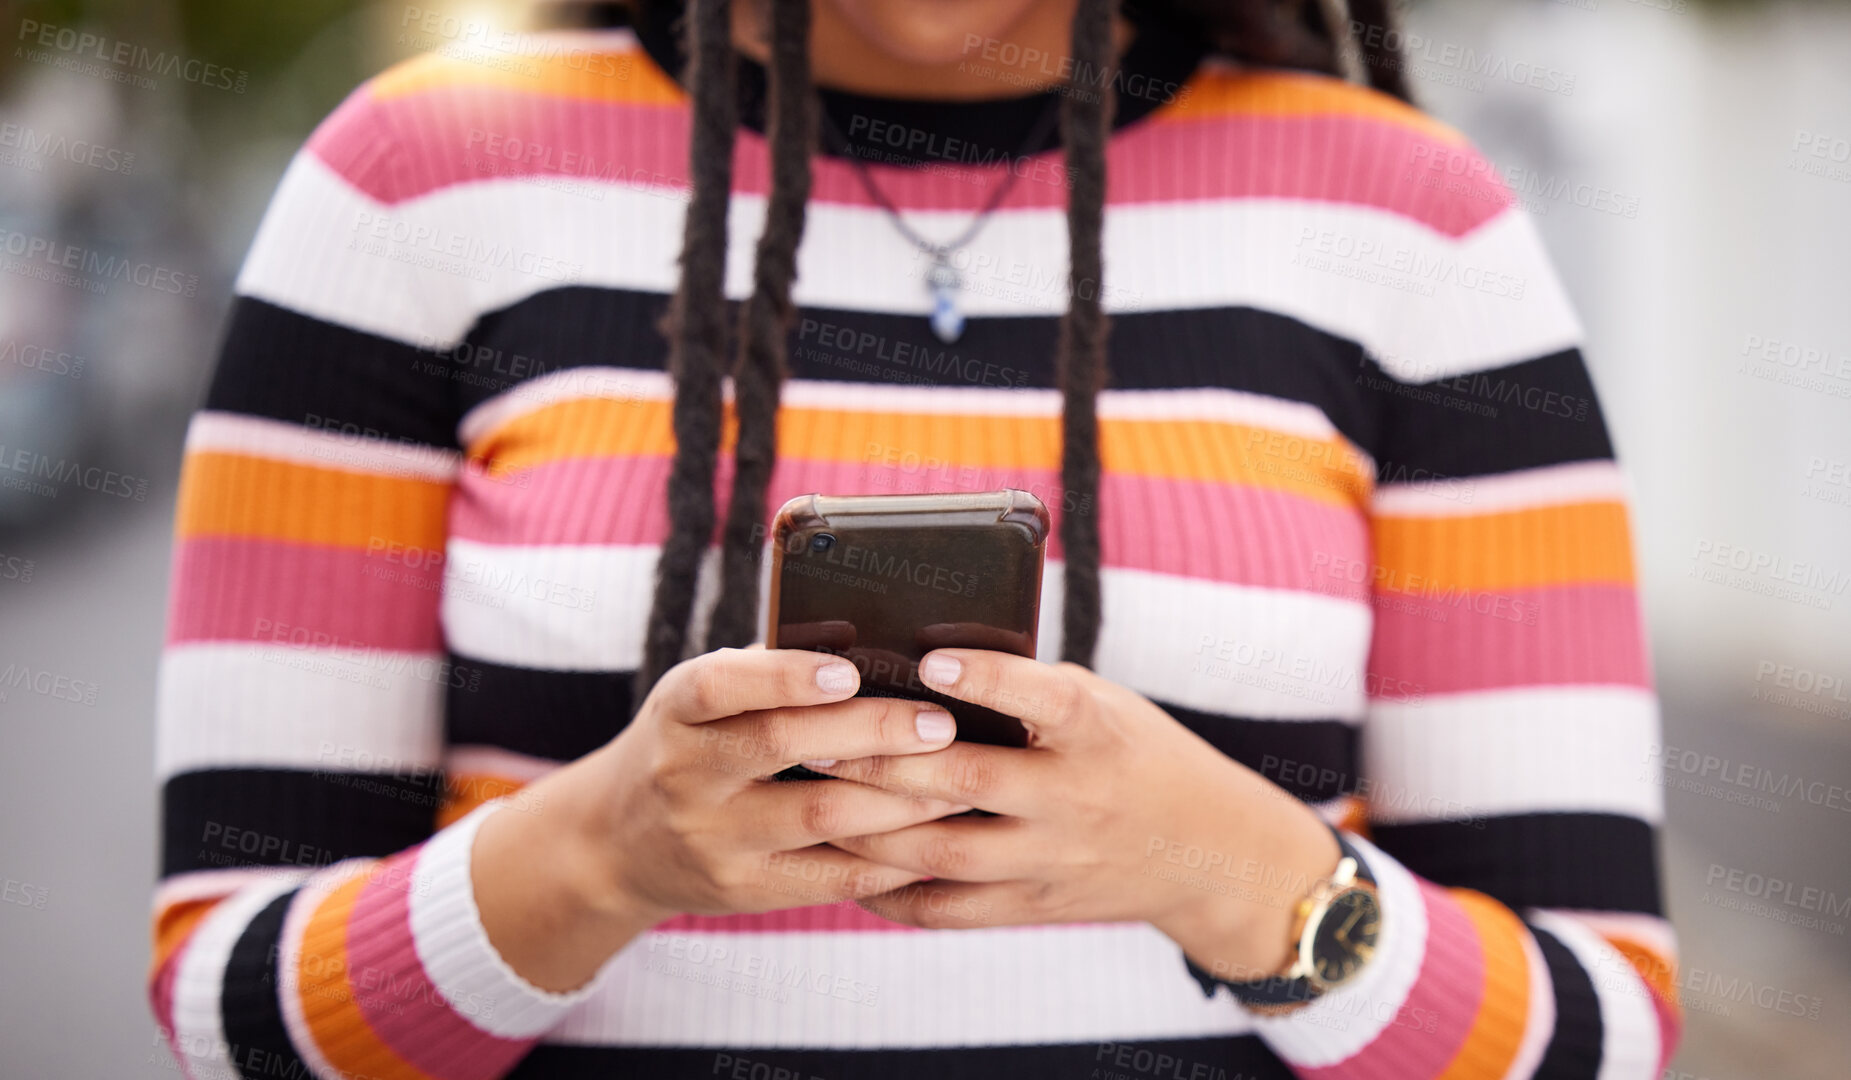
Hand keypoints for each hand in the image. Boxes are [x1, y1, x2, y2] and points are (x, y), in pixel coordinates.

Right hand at [472, 646, 969, 989]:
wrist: (617, 844)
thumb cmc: (690, 744)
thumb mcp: (701, 699)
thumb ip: (767, 672)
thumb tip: (873, 641)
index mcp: (679, 709)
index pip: (722, 685)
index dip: (785, 676)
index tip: (849, 670)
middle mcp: (687, 773)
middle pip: (782, 746)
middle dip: (872, 731)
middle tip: (940, 723)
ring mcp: (713, 838)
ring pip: (820, 815)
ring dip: (900, 797)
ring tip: (959, 779)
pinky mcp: (743, 890)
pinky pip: (829, 876)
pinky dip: (890, 857)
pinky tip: (933, 836)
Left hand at [809, 649, 1340, 981]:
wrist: (1206, 852)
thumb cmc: (1133, 752)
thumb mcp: (1102, 704)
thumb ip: (1027, 690)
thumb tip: (920, 666)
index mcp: (1095, 732)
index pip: (1040, 700)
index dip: (985, 680)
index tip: (930, 662)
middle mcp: (1073, 798)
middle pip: (966, 781)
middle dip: (884, 760)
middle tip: (817, 736)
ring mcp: (1051, 860)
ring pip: (943, 851)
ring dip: (870, 827)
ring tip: (813, 798)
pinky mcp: (1034, 906)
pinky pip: (949, 909)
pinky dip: (891, 892)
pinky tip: (846, 867)